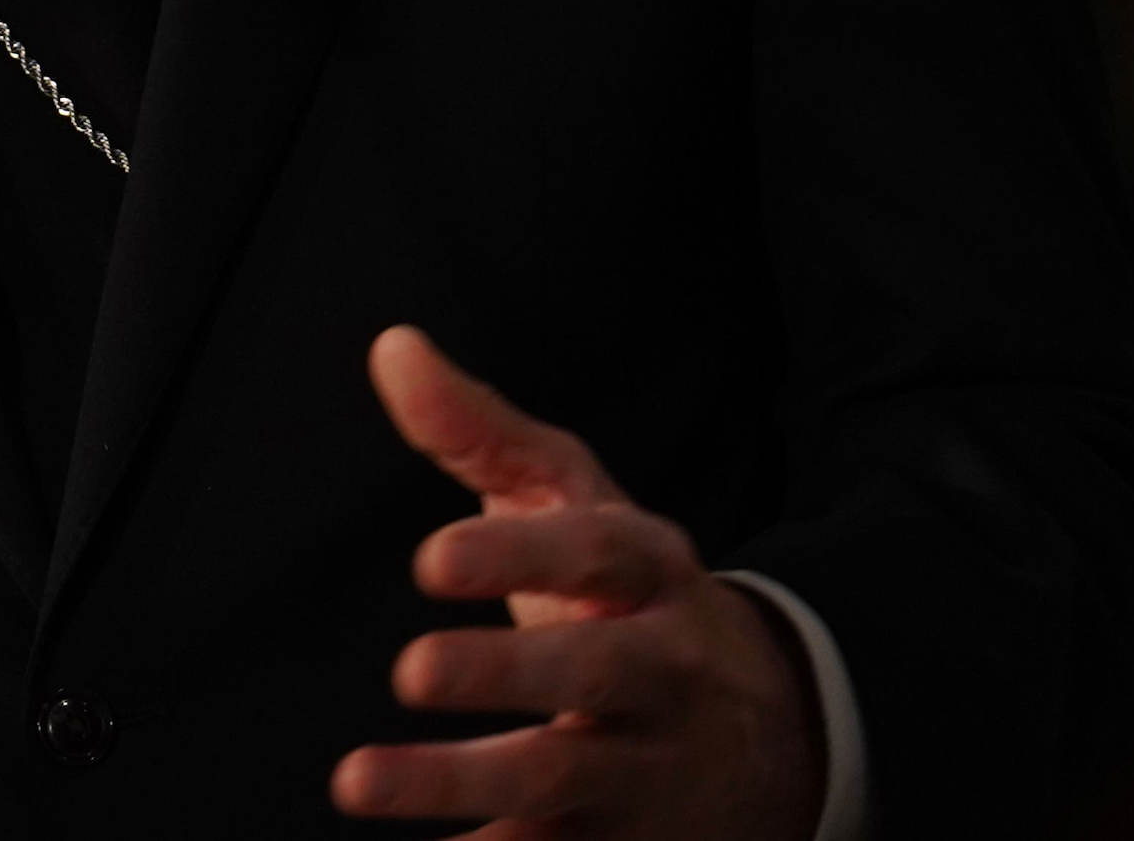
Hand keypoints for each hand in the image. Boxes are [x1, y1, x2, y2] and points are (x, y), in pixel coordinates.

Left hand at [334, 326, 823, 840]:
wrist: (777, 734)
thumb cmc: (630, 594)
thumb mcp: (576, 502)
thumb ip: (482, 427)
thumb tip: (391, 346)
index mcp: (650, 572)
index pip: (594, 553)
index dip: (516, 554)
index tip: (429, 558)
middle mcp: (664, 669)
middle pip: (594, 673)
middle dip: (506, 673)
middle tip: (411, 671)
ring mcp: (653, 766)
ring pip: (564, 780)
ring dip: (462, 787)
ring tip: (355, 782)